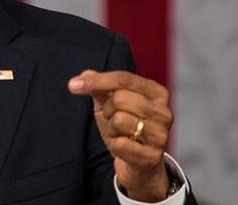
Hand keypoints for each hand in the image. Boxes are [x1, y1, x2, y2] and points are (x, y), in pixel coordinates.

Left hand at [68, 70, 171, 201]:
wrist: (139, 163)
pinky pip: (120, 144)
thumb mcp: (111, 103)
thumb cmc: (126, 128)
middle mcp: (163, 112)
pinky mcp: (153, 156)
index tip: (74, 84)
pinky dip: (115, 145)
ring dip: (112, 128)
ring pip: (119, 120)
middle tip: (114, 119)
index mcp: (156, 93)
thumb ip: (99, 87)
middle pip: (119, 99)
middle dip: (108, 109)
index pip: (123, 79)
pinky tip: (124, 148)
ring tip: (121, 134)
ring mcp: (160, 135)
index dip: (97, 81)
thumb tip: (85, 75)